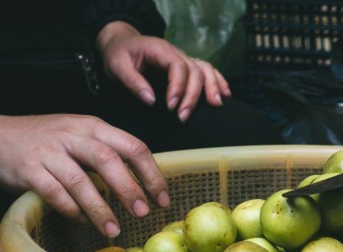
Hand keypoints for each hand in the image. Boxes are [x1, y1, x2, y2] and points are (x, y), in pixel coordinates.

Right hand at [0, 113, 169, 236]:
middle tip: (143, 213)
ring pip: (81, 180)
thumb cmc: (47, 141)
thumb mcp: (82, 136)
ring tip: (113, 229)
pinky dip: (70, 208)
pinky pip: (53, 191)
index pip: (133, 146)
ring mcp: (49, 151)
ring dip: (100, 208)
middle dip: (130, 189)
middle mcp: (73, 135)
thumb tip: (145, 184)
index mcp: (94, 127)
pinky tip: (81, 220)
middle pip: (109, 160)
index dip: (152, 174)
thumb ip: (110, 153)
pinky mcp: (28, 168)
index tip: (163, 199)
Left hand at [97, 21, 231, 121]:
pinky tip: (225, 96)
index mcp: (160, 49)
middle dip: (193, 96)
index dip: (178, 87)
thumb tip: (152, 100)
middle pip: (195, 71)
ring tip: (216, 106)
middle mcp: (177, 52)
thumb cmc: (119, 54)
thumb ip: (132, 82)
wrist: (122, 43)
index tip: (170, 107)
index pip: (178, 67)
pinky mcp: (188, 66)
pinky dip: (219, 82)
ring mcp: (185, 58)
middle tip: (183, 117)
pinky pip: (209, 71)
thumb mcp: (117, 66)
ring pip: (206, 70)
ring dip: (212, 88)